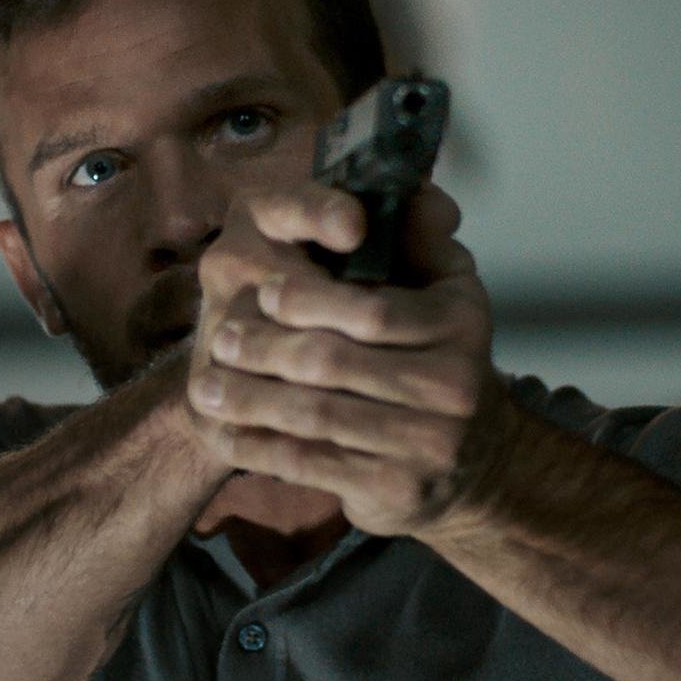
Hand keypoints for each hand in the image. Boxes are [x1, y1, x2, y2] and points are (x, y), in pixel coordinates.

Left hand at [186, 181, 512, 537]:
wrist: (473, 462)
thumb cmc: (437, 359)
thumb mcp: (445, 289)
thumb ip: (419, 237)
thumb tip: (406, 190)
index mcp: (458, 324)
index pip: (371, 309)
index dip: (310, 300)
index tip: (264, 291)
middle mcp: (452, 385)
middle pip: (333, 363)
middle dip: (266, 350)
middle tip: (219, 338)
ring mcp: (428, 443)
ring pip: (314, 415)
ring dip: (250, 400)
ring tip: (208, 387)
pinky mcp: (396, 490)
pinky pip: (311, 464)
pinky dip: (261, 447)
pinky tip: (230, 433)